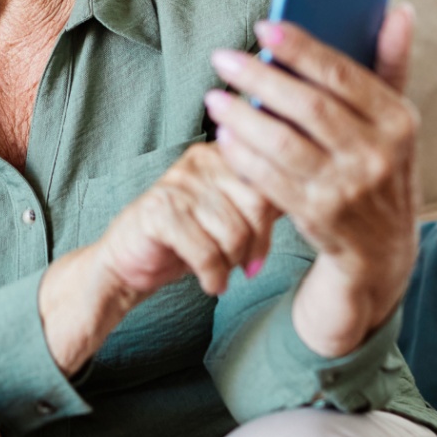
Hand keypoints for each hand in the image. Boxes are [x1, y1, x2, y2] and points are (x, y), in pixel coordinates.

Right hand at [39, 144, 278, 374]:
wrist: (128, 261)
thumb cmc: (186, 238)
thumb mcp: (230, 214)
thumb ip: (262, 201)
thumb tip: (308, 198)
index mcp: (220, 153)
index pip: (269, 178)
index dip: (274, 220)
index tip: (260, 249)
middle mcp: (198, 160)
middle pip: (257, 205)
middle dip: (257, 245)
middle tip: (247, 267)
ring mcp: (176, 184)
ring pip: (233, 232)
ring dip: (232, 264)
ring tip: (222, 273)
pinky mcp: (158, 212)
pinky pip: (206, 251)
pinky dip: (213, 276)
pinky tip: (209, 283)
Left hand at [201, 7, 420, 356]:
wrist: (382, 246)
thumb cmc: (379, 163)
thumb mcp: (394, 119)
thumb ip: (390, 64)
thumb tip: (398, 10)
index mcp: (398, 120)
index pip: (343, 75)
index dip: (301, 49)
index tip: (264, 26)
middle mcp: (379, 153)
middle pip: (308, 107)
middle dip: (260, 78)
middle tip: (223, 58)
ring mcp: (349, 188)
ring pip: (283, 143)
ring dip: (242, 117)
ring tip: (215, 97)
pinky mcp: (319, 215)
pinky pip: (269, 178)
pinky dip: (243, 155)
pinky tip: (224, 135)